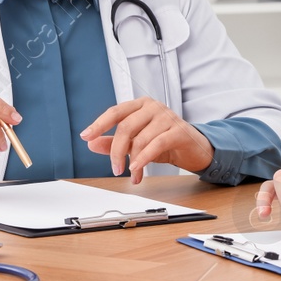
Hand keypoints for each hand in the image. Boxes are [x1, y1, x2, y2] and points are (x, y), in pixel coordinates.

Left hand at [80, 97, 213, 183]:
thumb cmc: (165, 142)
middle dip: (116, 151)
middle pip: (125, 127)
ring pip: (140, 139)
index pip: (115, 112)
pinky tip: (138, 170)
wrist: (194, 148)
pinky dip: (144, 159)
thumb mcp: (136, 143)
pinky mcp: (178, 130)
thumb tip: (91, 143)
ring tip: (133, 175)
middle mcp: (152, 107)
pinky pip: (156, 145)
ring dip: (133, 161)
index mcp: (140, 105)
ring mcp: (167, 117)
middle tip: (114, 168)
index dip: (99, 124)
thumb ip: (113, 142)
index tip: (86, 136)